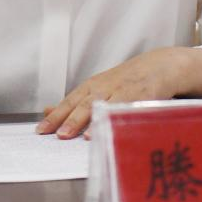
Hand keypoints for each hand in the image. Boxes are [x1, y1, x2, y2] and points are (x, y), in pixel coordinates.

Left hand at [36, 47, 201, 138]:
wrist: (161, 65)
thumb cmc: (126, 81)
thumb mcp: (98, 87)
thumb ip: (75, 102)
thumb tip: (47, 111)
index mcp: (94, 86)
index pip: (70, 101)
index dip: (56, 116)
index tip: (41, 130)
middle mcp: (106, 86)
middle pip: (85, 103)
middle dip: (70, 119)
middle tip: (57, 135)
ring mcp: (125, 89)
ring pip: (106, 105)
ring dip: (92, 119)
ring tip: (81, 136)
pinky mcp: (144, 94)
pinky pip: (131, 106)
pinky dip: (120, 115)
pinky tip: (113, 125)